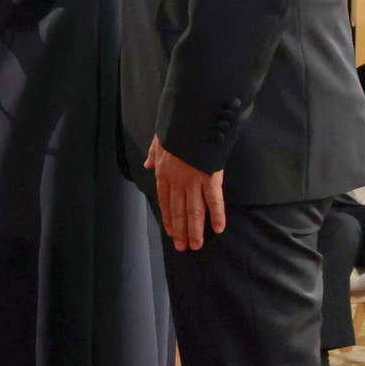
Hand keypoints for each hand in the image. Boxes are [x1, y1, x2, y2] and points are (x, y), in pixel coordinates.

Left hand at [145, 135, 226, 252]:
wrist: (191, 118)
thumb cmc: (175, 128)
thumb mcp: (158, 140)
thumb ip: (153, 154)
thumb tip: (146, 164)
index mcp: (163, 173)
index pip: (165, 202)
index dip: (169, 219)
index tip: (171, 233)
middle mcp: (177, 181)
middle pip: (178, 211)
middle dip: (180, 231)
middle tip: (183, 247)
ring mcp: (194, 181)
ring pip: (194, 211)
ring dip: (195, 230)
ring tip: (196, 245)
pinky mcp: (210, 178)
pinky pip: (214, 201)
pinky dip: (217, 216)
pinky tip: (218, 228)